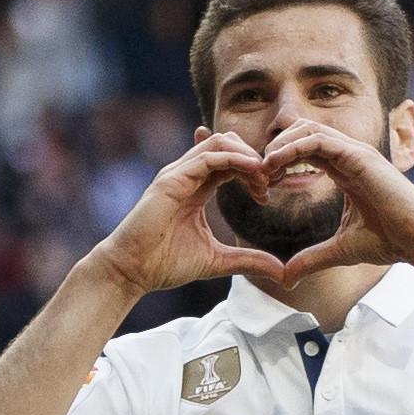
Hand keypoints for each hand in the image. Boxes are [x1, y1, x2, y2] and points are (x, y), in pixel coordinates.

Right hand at [89, 130, 285, 295]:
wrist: (132, 271)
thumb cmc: (165, 264)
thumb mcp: (218, 261)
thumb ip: (248, 260)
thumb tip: (281, 272)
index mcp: (197, 187)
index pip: (231, 163)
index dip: (255, 171)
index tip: (270, 192)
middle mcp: (187, 174)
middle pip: (229, 144)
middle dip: (255, 159)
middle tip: (272, 181)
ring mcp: (178, 173)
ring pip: (219, 142)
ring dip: (248, 155)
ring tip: (265, 177)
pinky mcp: (171, 179)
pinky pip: (208, 157)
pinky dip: (234, 159)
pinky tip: (253, 172)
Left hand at [259, 120, 413, 283]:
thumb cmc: (390, 241)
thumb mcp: (340, 250)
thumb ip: (311, 259)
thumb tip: (286, 278)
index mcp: (344, 169)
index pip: (304, 149)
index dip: (279, 162)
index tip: (261, 183)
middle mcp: (349, 154)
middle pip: (301, 131)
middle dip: (275, 148)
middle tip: (256, 173)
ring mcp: (355, 152)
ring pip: (306, 129)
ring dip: (279, 145)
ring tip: (261, 167)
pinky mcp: (359, 156)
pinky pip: (318, 140)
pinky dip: (292, 147)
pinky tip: (274, 164)